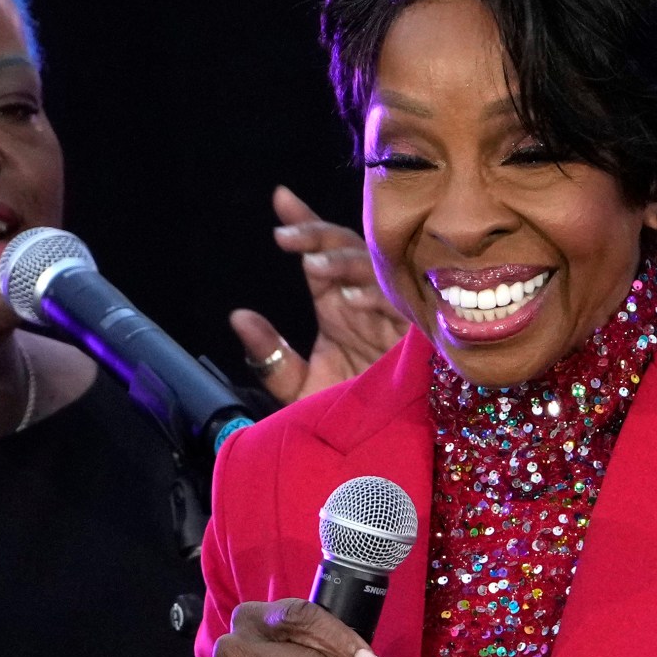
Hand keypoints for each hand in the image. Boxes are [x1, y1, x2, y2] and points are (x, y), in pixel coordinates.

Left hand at [228, 186, 409, 403]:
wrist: (378, 458)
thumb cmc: (343, 420)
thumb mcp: (297, 389)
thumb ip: (268, 355)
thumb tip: (239, 316)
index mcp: (339, 307)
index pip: (320, 254)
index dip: (305, 224)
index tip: (280, 199)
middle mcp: (365, 304)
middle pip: (349, 248)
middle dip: (318, 235)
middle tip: (285, 238)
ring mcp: (392, 316)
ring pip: (376, 268)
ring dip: (344, 263)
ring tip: (311, 269)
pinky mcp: (416, 337)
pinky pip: (402, 303)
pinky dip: (377, 297)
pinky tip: (351, 300)